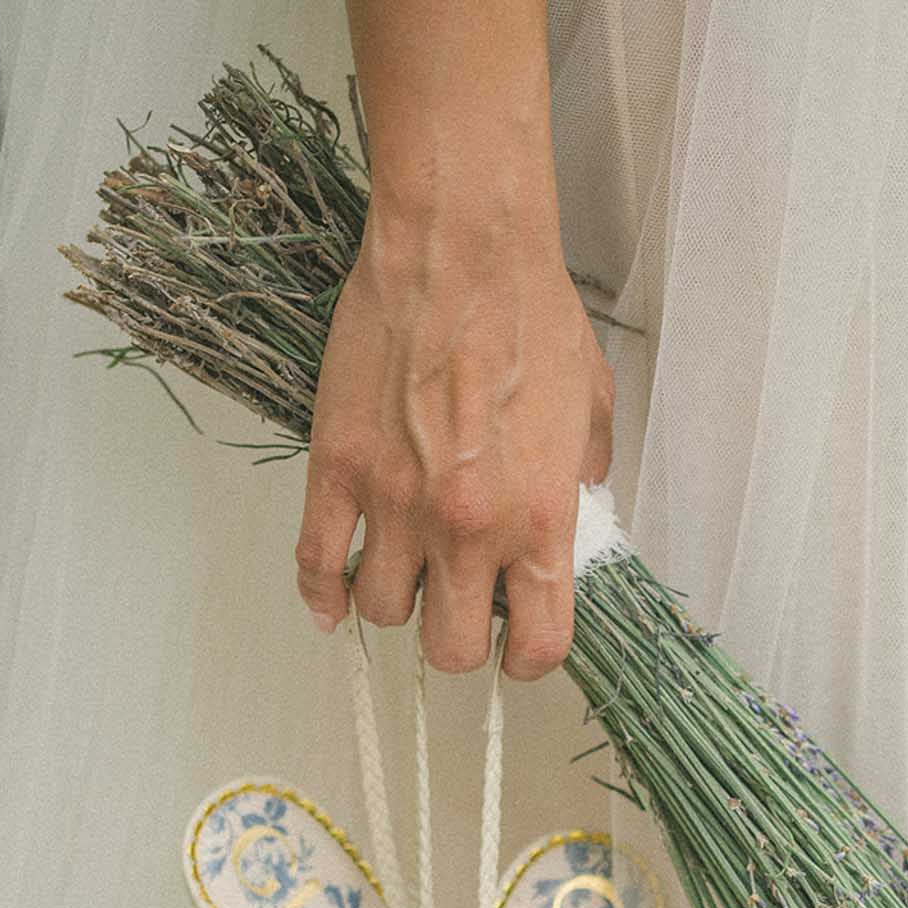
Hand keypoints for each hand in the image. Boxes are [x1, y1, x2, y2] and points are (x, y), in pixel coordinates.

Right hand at [295, 207, 614, 679]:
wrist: (462, 250)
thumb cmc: (530, 313)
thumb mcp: (591, 405)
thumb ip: (584, 476)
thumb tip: (579, 511)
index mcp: (539, 520)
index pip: (540, 645)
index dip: (530, 656)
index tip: (521, 642)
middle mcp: (469, 528)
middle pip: (452, 649)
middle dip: (458, 639)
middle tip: (459, 607)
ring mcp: (397, 504)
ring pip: (383, 612)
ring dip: (395, 602)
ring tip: (405, 571)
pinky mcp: (339, 470)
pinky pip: (316, 566)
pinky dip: (321, 595)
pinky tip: (333, 602)